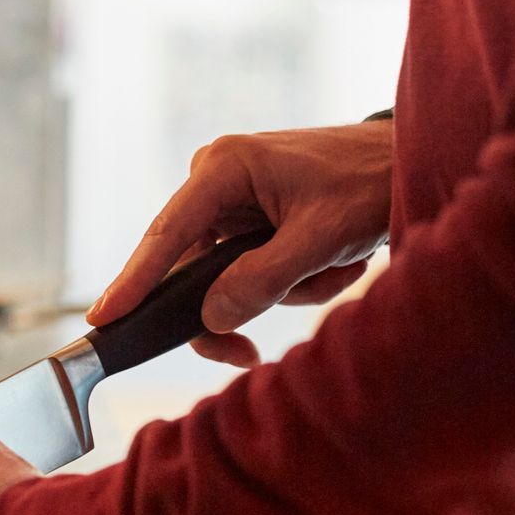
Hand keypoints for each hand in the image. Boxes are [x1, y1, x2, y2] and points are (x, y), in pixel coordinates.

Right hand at [88, 122, 392, 366]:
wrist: (412, 159)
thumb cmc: (370, 183)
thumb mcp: (320, 238)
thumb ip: (261, 279)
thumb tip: (210, 318)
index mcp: (223, 168)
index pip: (167, 235)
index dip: (134, 282)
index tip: (102, 318)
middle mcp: (216, 179)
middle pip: (193, 267)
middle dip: (238, 303)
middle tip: (247, 354)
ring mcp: (232, 198)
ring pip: (226, 276)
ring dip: (284, 288)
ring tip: (337, 267)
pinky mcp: (251, 216)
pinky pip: (249, 269)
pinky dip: (292, 279)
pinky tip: (333, 261)